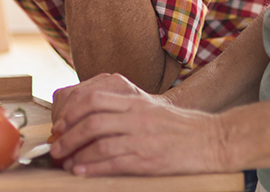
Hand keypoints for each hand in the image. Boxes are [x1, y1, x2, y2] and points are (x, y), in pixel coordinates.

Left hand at [49, 74, 228, 176]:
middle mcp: (137, 116)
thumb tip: (94, 118)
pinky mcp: (149, 159)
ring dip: (76, 153)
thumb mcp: (152, 109)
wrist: (213, 140)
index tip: (60, 124)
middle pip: (91, 120)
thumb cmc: (181, 127)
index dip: (72, 111)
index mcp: (136, 102)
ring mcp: (142, 138)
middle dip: (68, 135)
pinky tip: (81, 171)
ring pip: (99, 142)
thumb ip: (126, 109)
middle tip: (56, 146)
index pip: (94, 99)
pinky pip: (114, 162)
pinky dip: (93, 167)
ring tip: (65, 162)